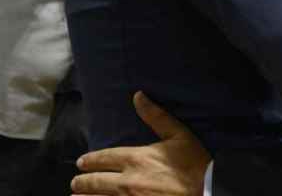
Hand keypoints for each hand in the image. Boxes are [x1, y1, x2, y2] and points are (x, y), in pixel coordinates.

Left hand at [71, 92, 210, 195]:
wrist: (206, 191)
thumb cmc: (194, 164)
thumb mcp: (179, 135)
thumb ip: (156, 116)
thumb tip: (138, 95)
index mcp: (136, 158)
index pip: (103, 158)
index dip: (89, 161)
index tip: (81, 163)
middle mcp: (126, 181)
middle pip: (95, 182)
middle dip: (81, 182)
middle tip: (75, 183)